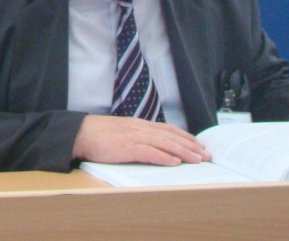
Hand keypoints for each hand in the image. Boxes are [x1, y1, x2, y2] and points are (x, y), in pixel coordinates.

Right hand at [72, 115, 207, 166]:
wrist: (81, 133)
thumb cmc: (99, 134)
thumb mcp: (123, 130)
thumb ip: (138, 135)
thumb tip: (153, 144)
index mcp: (140, 125)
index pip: (169, 129)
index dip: (186, 136)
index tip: (199, 144)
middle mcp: (141, 128)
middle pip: (172, 136)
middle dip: (191, 146)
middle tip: (206, 154)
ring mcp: (134, 137)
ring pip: (165, 144)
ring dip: (183, 152)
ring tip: (197, 159)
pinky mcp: (127, 148)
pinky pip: (149, 152)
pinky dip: (164, 157)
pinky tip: (174, 162)